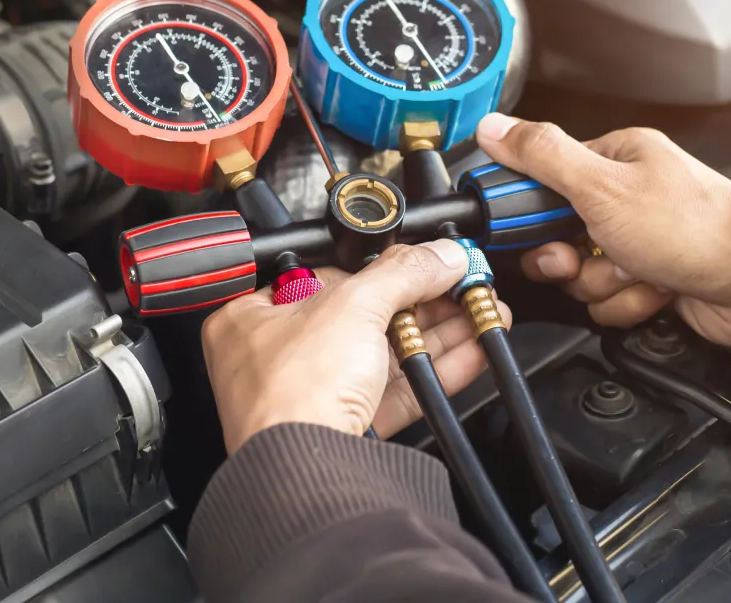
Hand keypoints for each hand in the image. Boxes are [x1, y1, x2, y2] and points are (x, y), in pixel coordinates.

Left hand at [201, 240, 511, 453]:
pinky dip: (435, 368)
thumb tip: (438, 255)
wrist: (308, 476)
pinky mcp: (349, 428)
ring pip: (385, 354)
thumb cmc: (293, 395)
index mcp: (252, 319)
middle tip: (459, 284)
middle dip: (422, 300)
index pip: (323, 276)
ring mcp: (315, 396)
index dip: (376, 265)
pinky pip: (398, 390)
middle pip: (363, 315)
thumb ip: (403, 273)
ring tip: (478, 311)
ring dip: (438, 332)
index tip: (420, 260)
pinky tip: (471, 350)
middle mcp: (278, 358)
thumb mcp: (354, 306)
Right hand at [476, 114, 730, 347]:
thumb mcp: (602, 184)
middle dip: (569, 258)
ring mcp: (636, 242)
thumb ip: (542, 156)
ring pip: (581, 274)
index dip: (529, 213)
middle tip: (583, 256)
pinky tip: (654, 288)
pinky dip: (628, 301)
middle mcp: (624, 199)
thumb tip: (493, 127)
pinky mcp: (648, 279)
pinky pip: (608, 299)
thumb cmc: (693, 227)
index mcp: (613, 160)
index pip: (543, 181)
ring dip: (603, 282)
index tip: (529, 229)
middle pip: (557, 236)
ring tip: (636, 270)